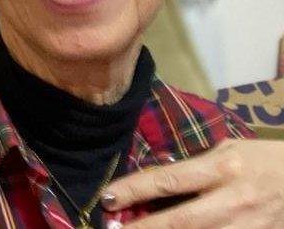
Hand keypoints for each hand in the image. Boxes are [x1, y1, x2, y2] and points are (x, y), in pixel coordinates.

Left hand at [102, 139, 283, 227]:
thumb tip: (158, 181)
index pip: (168, 180)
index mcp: (223, 168)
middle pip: (180, 221)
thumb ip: (197, 166)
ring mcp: (248, 226)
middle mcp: (234, 199)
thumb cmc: (266, 160)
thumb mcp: (231, 151)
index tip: (107, 197)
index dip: (135, 190)